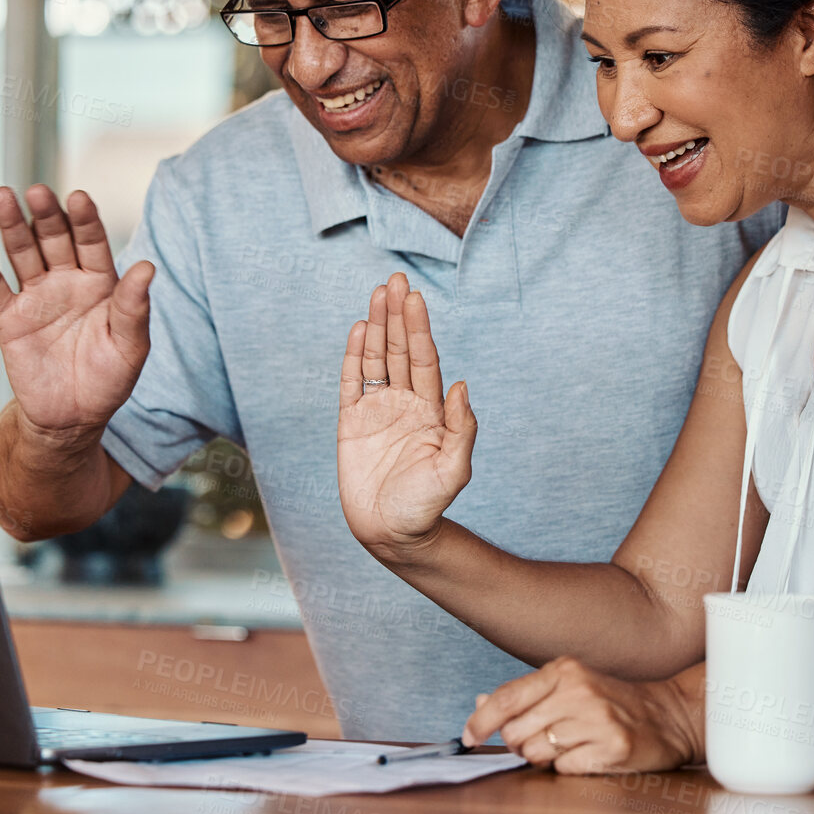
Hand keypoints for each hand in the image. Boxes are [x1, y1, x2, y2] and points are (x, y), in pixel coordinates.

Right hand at [0, 185, 153, 448]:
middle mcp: (67, 281)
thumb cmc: (108, 380)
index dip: (85, 220)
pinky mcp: (9, 318)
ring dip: (12, 225)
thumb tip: (147, 267)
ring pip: (22, 253)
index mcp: (100, 283)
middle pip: (54, 239)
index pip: (93, 242)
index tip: (79, 197)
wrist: (71, 419)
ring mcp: (36, 297)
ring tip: (2, 195)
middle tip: (38, 191)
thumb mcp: (130, 347)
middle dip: (46, 215)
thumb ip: (135, 308)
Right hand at [336, 272, 476, 560]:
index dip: (418, 328)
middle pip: (399, 350)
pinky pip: (350, 383)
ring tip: (377, 293)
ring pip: (376, 359)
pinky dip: (352, 356)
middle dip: (397, 315)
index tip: (415, 297)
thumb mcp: (454, 469)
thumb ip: (462, 428)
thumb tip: (461, 385)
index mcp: (431, 410)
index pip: (423, 359)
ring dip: (375, 327)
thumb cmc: (428, 505)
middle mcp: (405, 403)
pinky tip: (356, 330)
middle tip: (395, 279)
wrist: (393, 534)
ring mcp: (377, 411)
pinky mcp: (351, 424)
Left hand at [462, 658, 704, 774]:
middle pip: (517, 731)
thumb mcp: (569, 687)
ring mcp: (598, 718)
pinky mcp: (614, 746)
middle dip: (519, 744)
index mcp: (563, 670)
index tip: (469, 736)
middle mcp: (579, 690)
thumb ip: (525, 695)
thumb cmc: (612, 702)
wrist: (668, 716)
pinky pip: (565, 768)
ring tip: (568, 746)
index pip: (507, 697)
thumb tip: (480, 704)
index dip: (481, 721)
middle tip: (538, 742)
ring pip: (538, 752)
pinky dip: (569, 767)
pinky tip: (587, 754)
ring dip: (544, 758)